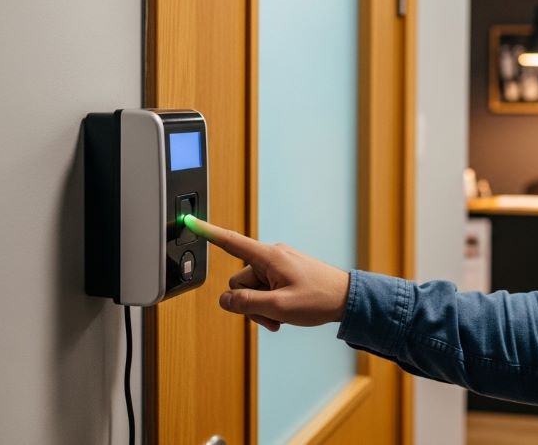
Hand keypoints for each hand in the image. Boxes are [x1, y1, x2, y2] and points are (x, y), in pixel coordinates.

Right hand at [185, 216, 349, 331]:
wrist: (347, 299)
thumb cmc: (319, 299)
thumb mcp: (279, 307)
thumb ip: (247, 304)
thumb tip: (225, 299)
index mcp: (269, 257)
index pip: (231, 242)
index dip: (208, 233)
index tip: (189, 221)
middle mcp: (271, 257)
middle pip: (240, 281)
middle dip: (249, 303)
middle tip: (273, 316)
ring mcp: (278, 265)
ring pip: (252, 290)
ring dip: (262, 308)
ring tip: (283, 317)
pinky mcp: (284, 274)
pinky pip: (265, 291)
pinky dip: (270, 305)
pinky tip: (285, 315)